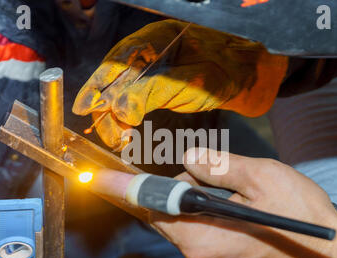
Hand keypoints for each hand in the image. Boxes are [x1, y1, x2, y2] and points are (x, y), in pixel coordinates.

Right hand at [72, 19, 287, 149]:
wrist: (251, 76)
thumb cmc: (226, 70)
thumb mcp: (187, 82)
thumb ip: (151, 93)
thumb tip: (119, 110)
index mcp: (153, 40)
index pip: (114, 63)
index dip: (96, 87)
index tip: (85, 109)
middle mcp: (149, 54)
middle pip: (114, 81)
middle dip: (106, 108)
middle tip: (111, 135)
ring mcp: (155, 71)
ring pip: (124, 94)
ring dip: (117, 117)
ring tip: (120, 138)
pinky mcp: (162, 88)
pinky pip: (137, 102)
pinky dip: (130, 118)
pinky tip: (128, 131)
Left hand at [150, 148, 336, 257]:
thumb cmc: (300, 220)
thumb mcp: (261, 178)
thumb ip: (217, 166)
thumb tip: (189, 157)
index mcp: (201, 239)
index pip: (152, 208)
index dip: (138, 188)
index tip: (109, 179)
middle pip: (169, 215)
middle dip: (186, 191)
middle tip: (222, 181)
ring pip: (186, 225)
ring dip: (200, 205)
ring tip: (239, 200)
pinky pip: (200, 237)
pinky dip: (208, 220)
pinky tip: (238, 214)